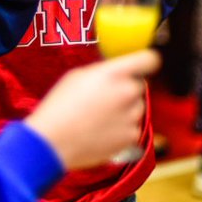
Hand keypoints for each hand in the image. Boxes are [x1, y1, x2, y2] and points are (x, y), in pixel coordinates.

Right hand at [25, 49, 160, 169]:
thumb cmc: (60, 106)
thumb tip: (118, 73)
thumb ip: (105, 72)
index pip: (149, 60)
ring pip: (137, 108)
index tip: (143, 66)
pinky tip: (102, 131)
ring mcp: (132, 116)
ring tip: (100, 118)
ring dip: (126, 110)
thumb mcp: (78, 76)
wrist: (53, 142)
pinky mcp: (131, 137)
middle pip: (139, 86)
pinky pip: (133, 128)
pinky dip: (122, 129)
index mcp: (114, 73)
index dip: (147, 62)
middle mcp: (127, 92)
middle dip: (127, 89)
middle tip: (106, 98)